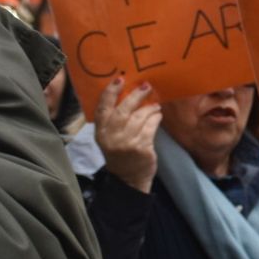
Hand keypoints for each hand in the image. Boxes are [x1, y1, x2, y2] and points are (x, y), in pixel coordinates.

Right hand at [94, 78, 160, 192]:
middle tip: (146, 86)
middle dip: (136, 96)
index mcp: (101, 132)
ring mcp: (126, 143)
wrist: (128, 178)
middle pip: (123, 111)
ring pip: (139, 118)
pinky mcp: (141, 148)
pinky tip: (158, 115)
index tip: (120, 79)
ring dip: (149, 108)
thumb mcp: (110, 137)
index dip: (110, 92)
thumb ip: (114, 120)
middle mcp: (111, 137)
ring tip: (155, 105)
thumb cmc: (120, 152)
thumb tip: (129, 94)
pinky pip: (150, 128)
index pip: (102, 108)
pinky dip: (156, 119)